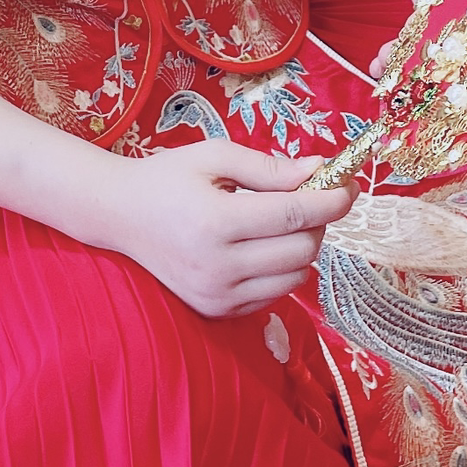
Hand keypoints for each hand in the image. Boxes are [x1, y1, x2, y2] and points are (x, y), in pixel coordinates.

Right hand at [97, 138, 349, 317]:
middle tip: (308, 196)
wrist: (119, 217)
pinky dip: (281, 270)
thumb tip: (319, 172)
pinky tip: (261, 246)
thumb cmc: (167, 178)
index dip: (331, 199)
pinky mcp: (217, 311)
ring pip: (295, 277)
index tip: (347, 183)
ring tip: (282, 222)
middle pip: (302, 249)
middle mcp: (218, 266)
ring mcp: (217, 295)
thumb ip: (269, 166)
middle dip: (318, 220)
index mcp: (215, 222)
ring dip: (302, 247)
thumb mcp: (214, 156)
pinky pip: (274, 295)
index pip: (294, 215)